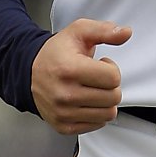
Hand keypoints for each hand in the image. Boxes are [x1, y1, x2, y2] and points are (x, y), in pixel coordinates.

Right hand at [32, 19, 131, 134]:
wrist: (29, 71)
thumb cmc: (56, 53)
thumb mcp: (79, 32)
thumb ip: (104, 31)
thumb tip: (126, 33)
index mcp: (69, 69)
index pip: (113, 78)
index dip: (111, 68)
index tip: (100, 65)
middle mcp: (64, 94)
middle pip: (113, 97)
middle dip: (110, 86)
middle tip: (96, 78)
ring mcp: (63, 113)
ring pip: (108, 113)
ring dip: (105, 101)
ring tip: (91, 89)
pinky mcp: (63, 126)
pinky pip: (97, 124)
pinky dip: (96, 114)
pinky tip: (85, 101)